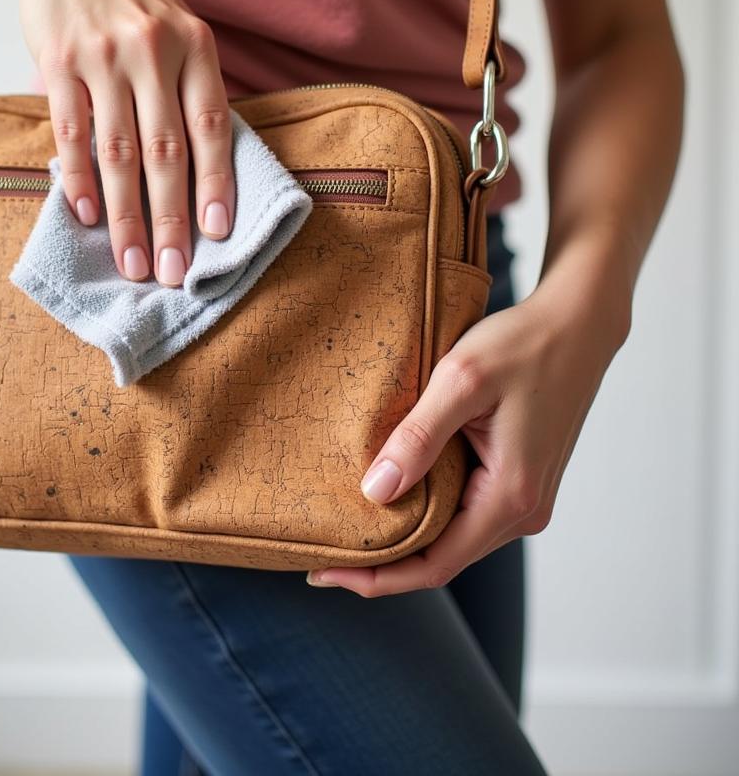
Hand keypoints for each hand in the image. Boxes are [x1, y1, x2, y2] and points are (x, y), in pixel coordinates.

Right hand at [8, 0, 235, 285]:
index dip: (217, 185)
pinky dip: (79, 178)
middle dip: (171, 220)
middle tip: (173, 272)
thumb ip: (189, 91)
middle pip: (167, 152)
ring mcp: (103, 57)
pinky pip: (71, 132)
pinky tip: (88, 215)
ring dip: (126, 216)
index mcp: (195, 47)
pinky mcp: (58, 62)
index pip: (212, 128)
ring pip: (119, 153)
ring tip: (132, 262)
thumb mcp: (178, 30)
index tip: (219, 234)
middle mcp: (154, 52)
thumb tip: (198, 173)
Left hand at [306, 283, 628, 595]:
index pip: (435, 566)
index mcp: (511, 495)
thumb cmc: (523, 344)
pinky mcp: (521, 479)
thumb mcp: (460, 381)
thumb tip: (375, 492)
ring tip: (349, 530)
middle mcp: (525, 510)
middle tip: (322, 556)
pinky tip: (392, 499)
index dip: (376, 577)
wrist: (577, 324)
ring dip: (404, 541)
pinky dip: (427, 516)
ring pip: (454, 539)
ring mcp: (526, 497)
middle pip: (443, 561)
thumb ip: (418, 438)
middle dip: (383, 565)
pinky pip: (466, 514)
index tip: (323, 571)